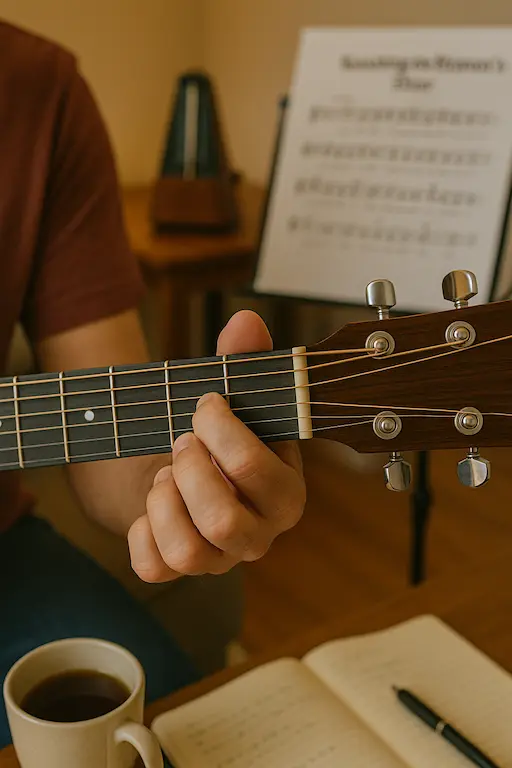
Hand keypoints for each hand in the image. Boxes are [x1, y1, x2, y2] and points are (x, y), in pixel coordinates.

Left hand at [128, 310, 305, 581]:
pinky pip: (154, 567)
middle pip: (222, 521)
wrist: (188, 473)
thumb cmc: (219, 438)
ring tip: (167, 475)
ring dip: (165, 500)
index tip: (206, 405)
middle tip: (182, 440)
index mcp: (286, 494)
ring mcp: (219, 559)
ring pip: (188, 551)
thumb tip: (246, 321)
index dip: (221, 431)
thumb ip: (244, 362)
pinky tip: (153, 504)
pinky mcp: (178, 568)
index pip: (255, 471)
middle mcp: (260, 535)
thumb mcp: (236, 400)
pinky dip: (142, 530)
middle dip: (190, 469)